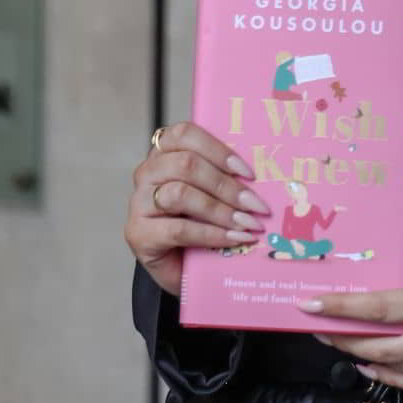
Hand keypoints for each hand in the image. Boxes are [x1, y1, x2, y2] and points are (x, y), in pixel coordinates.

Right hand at [124, 121, 271, 297]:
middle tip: (257, 205)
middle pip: (186, 164)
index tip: (249, 173)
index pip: (185, 135)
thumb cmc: (199, 224)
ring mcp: (138, 203)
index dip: (219, 150)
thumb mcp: (213, 195)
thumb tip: (265, 176)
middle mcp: (147, 173)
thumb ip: (225, 178)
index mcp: (165, 153)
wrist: (178, 267)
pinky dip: (212, 234)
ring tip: (248, 224)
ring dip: (221, 210)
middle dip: (227, 186)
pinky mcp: (139, 233)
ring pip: (180, 194)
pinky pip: (178, 229)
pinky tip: (234, 239)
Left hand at [299, 249, 402, 392]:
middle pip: (375, 342)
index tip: (309, 305)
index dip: (340, 307)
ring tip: (338, 345)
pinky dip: (388, 378)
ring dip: (359, 356)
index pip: (379, 305)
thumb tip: (402, 273)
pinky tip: (372, 368)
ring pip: (391, 367)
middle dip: (339, 336)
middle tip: (315, 328)